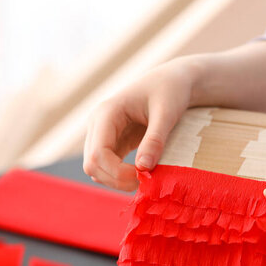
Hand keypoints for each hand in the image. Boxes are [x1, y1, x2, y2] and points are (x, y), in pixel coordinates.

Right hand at [83, 57, 198, 189]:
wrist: (172, 81)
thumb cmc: (170, 91)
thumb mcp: (167, 113)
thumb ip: (155, 140)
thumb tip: (143, 169)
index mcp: (106, 113)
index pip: (97, 153)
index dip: (116, 173)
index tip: (143, 178)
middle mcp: (98, 124)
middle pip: (92, 165)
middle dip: (115, 180)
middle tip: (146, 183)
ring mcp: (102, 134)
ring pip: (97, 169)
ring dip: (116, 180)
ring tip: (145, 180)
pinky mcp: (112, 142)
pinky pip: (108, 166)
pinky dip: (120, 176)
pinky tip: (142, 176)